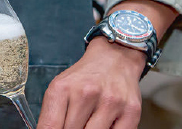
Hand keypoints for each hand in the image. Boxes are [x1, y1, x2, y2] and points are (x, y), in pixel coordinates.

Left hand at [37, 0, 177, 128]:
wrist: (115, 58)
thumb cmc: (85, 77)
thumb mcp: (59, 89)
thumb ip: (51, 114)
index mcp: (63, 88)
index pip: (50, 127)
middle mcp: (86, 93)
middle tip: (74, 123)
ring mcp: (110, 102)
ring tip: (88, 122)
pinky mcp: (131, 111)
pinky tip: (105, 124)